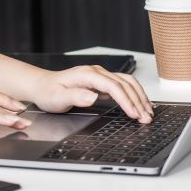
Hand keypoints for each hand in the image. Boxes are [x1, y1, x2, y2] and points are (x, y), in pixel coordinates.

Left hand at [29, 66, 153, 122]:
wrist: (42, 86)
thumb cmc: (48, 92)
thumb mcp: (57, 97)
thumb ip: (75, 96)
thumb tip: (93, 96)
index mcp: (87, 75)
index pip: (113, 86)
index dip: (126, 100)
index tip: (133, 113)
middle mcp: (96, 72)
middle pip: (124, 84)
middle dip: (137, 101)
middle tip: (146, 118)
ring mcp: (100, 76)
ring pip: (127, 83)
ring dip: (139, 97)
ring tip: (148, 112)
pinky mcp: (102, 82)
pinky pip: (124, 86)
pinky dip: (135, 94)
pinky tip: (141, 104)